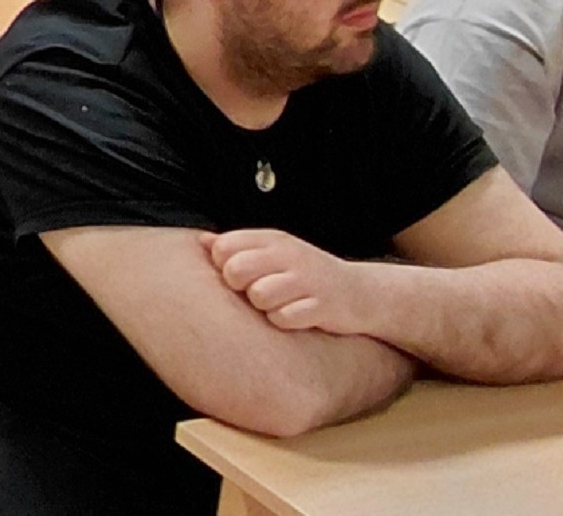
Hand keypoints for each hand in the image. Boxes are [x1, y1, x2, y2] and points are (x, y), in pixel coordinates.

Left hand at [204, 228, 374, 334]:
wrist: (362, 293)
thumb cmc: (304, 275)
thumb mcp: (273, 253)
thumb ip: (237, 247)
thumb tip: (200, 242)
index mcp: (272, 239)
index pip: (223, 248)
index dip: (224, 266)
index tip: (241, 276)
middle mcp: (288, 254)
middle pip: (235, 271)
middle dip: (241, 288)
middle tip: (259, 292)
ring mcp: (307, 279)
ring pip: (258, 296)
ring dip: (265, 307)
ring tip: (281, 304)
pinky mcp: (322, 305)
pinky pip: (283, 318)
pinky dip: (286, 322)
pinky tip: (298, 316)